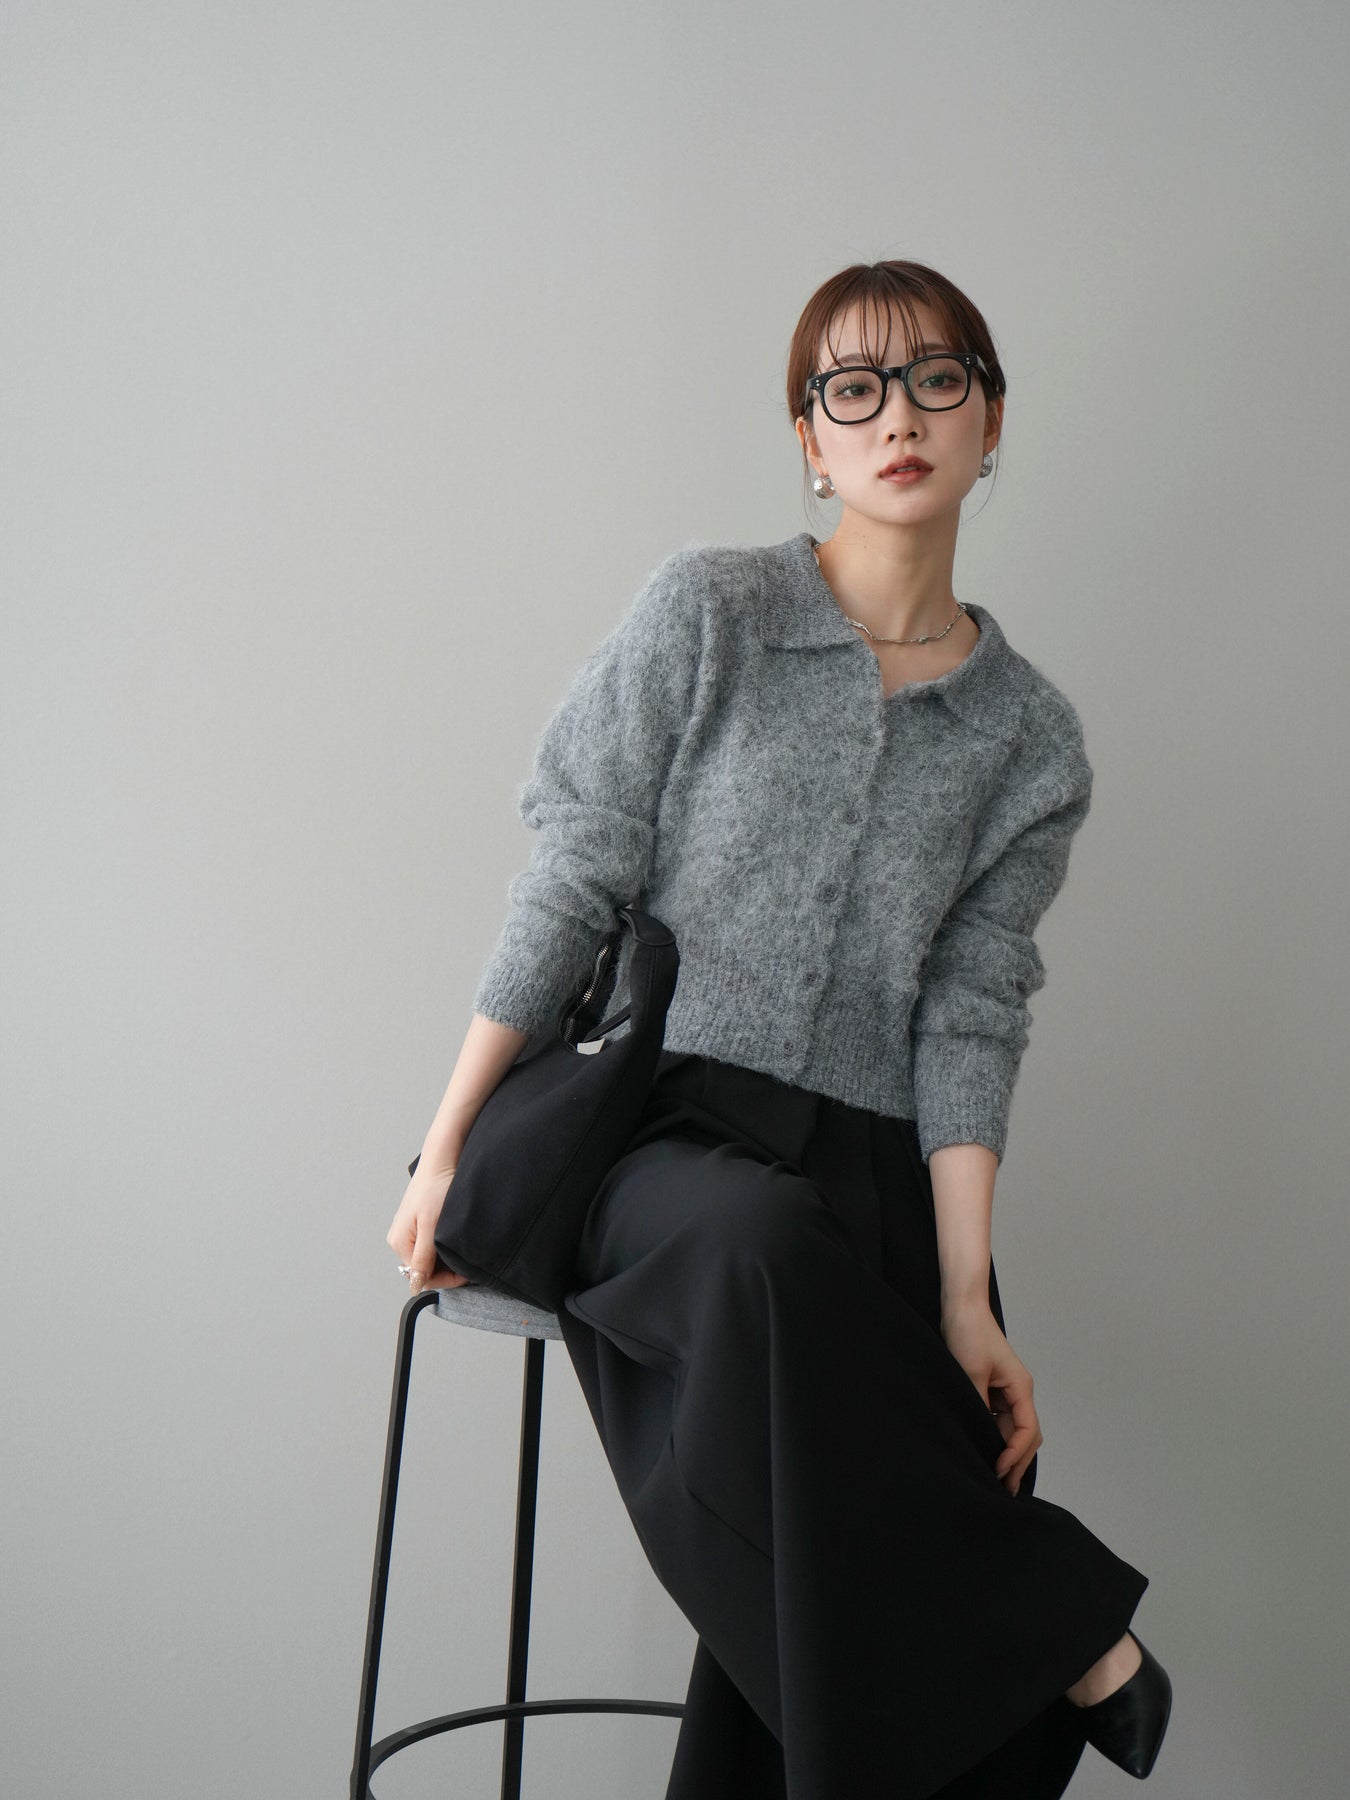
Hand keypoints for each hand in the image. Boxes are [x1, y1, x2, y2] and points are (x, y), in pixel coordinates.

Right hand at [386, 1162, 472, 1293]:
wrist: (442, 1159)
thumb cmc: (436, 1187)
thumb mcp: (432, 1227)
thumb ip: (423, 1258)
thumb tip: (413, 1285)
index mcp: (399, 1242)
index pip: (421, 1276)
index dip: (445, 1278)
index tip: (466, 1274)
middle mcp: (400, 1238)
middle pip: (424, 1268)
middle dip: (446, 1269)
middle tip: (468, 1262)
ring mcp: (409, 1230)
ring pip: (429, 1257)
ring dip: (447, 1258)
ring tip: (463, 1249)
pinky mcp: (419, 1222)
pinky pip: (431, 1244)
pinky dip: (445, 1246)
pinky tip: (455, 1239)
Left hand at [940, 1298, 1042, 1495]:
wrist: (961, 1307)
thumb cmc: (969, 1333)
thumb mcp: (971, 1373)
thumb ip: (978, 1406)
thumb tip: (981, 1437)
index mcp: (1020, 1387)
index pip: (1028, 1430)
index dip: (1016, 1454)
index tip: (999, 1470)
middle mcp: (1018, 1391)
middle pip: (1026, 1435)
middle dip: (1017, 1462)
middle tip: (1003, 1488)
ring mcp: (1006, 1391)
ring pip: (1012, 1430)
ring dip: (1006, 1452)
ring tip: (994, 1477)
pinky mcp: (992, 1389)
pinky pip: (999, 1420)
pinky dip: (994, 1437)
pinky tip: (982, 1451)